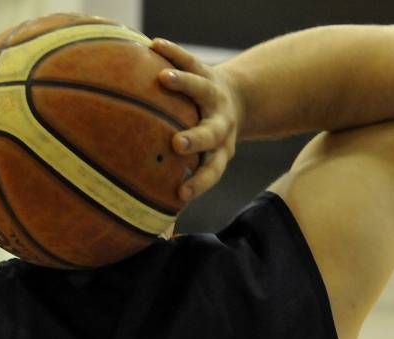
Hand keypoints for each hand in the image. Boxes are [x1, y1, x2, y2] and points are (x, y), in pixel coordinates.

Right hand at [152, 38, 239, 201]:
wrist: (240, 99)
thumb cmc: (208, 144)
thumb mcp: (205, 166)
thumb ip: (182, 192)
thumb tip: (160, 238)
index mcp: (220, 151)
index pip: (212, 171)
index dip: (198, 183)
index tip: (180, 195)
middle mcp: (220, 124)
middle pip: (212, 133)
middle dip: (197, 138)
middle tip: (178, 142)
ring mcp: (213, 96)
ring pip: (201, 88)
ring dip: (184, 83)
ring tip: (164, 78)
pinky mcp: (205, 70)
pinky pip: (188, 58)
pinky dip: (173, 53)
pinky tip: (153, 45)